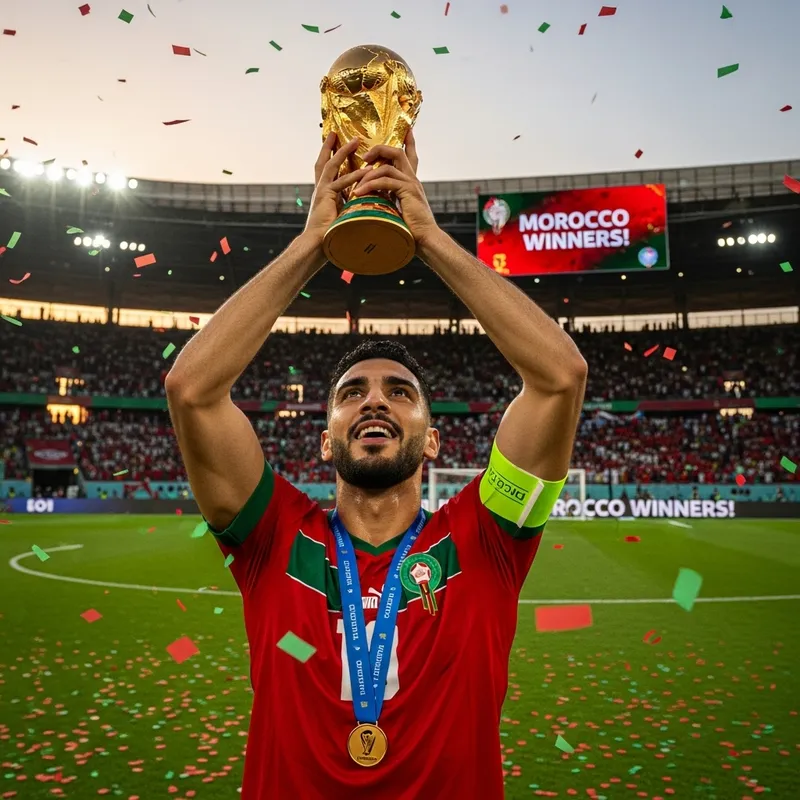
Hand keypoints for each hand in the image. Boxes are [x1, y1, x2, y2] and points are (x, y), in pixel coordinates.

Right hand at [304, 134, 370, 245]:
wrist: (317, 245)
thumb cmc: (329, 235)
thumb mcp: (340, 216)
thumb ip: (347, 206)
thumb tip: (361, 205)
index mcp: (324, 193)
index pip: (327, 170)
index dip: (330, 155)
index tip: (335, 143)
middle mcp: (320, 189)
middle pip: (325, 161)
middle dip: (331, 146)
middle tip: (337, 132)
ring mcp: (322, 191)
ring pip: (332, 165)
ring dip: (343, 152)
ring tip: (355, 140)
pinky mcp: (326, 197)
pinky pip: (341, 182)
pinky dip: (353, 176)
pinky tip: (365, 170)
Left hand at [353, 130, 438, 248]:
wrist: (425, 239)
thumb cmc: (412, 229)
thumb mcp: (398, 210)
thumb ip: (390, 200)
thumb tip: (376, 199)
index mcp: (411, 182)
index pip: (410, 157)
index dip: (409, 142)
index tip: (407, 130)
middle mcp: (413, 179)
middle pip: (397, 152)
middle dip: (379, 150)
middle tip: (364, 157)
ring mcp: (411, 184)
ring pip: (389, 165)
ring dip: (369, 172)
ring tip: (357, 182)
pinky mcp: (408, 191)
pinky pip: (386, 181)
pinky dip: (371, 186)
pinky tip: (359, 194)